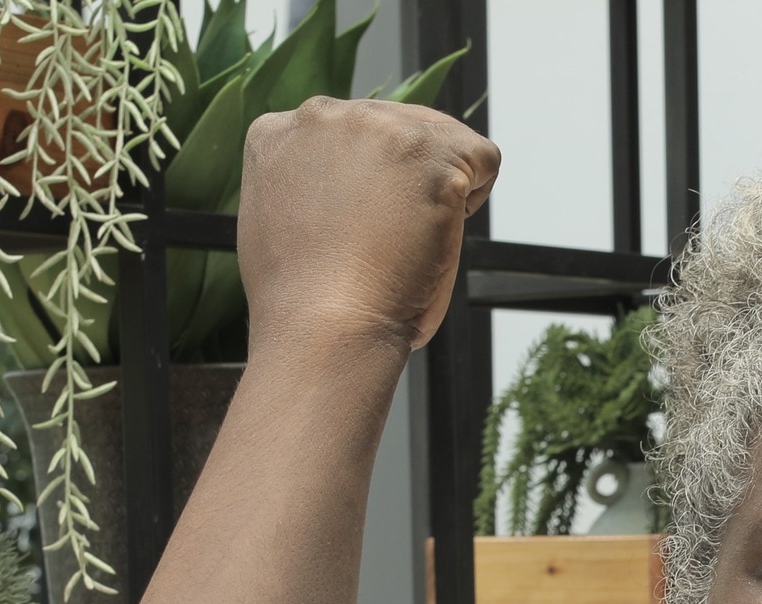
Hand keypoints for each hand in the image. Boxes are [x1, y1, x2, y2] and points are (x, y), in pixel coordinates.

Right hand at [238, 97, 499, 357]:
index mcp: (278, 132)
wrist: (322, 328)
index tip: (362, 226)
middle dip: (407, 181)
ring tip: (407, 238)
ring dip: (440, 189)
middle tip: (388, 241)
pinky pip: (482, 158)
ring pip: (442, 139)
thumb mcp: (285, 221)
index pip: (351, 136)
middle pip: (399, 128)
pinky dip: (476, 197)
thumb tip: (351, 189)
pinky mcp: (427, 149)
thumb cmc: (308, 302)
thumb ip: (311, 186)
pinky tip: (437, 231)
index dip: (371, 183)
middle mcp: (322, 115)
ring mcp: (375, 126)